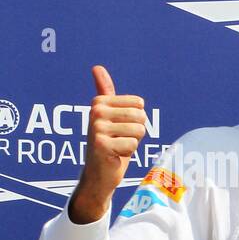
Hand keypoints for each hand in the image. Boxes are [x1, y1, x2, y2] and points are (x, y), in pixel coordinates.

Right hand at [69, 66, 148, 223]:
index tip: (119, 127)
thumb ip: (105, 91)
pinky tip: (114, 155)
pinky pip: (133, 144)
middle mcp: (96, 112)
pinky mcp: (102, 145)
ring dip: (132, 143)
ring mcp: (97, 128)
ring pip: (139, 131)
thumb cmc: (109, 142)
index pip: (139, 104)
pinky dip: (128, 153)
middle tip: (120, 139)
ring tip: (117, 147)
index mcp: (100, 101)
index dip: (135, 120)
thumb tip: (96, 67)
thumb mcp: (108, 115)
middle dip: (136, 132)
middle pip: (141, 117)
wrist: (99, 172)